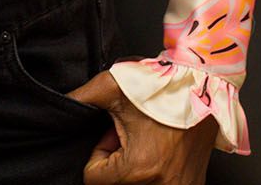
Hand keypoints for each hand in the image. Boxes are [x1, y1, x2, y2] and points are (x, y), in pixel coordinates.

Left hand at [67, 70, 217, 183]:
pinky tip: (159, 152)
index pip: (93, 178)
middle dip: (116, 163)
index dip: (98, 153)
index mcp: (138, 168)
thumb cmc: (160, 87)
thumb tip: (57, 105)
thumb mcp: (113, 85)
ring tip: (145, 143)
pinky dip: (153, 174)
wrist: (202, 86)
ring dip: (134, 169)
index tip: (111, 136)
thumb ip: (80, 98)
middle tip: (128, 138)